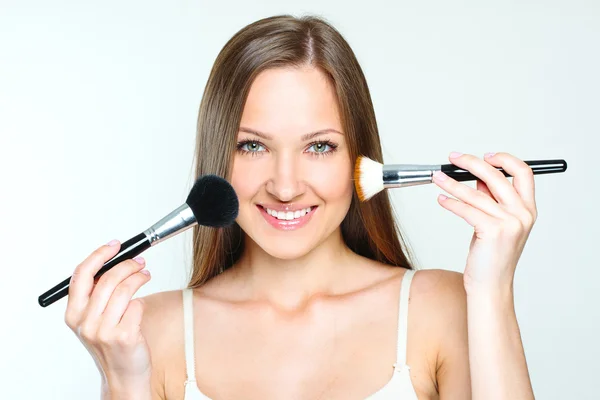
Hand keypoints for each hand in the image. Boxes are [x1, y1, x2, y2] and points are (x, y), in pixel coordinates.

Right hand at [64, 240, 152, 391]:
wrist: (123, 376)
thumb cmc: (111, 344)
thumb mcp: (94, 320)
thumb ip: (96, 295)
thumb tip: (113, 262)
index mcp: (73, 314)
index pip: (81, 275)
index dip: (99, 255)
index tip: (114, 245)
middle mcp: (85, 323)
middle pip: (107, 279)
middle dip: (127, 265)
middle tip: (139, 262)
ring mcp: (104, 330)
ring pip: (124, 290)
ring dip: (139, 277)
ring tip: (145, 275)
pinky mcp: (124, 336)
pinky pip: (137, 306)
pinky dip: (142, 302)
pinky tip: (141, 305)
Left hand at [432, 152, 537, 293]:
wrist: (491, 286)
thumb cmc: (491, 256)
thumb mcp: (496, 223)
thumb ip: (491, 200)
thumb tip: (477, 176)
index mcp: (528, 209)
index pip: (523, 173)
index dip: (504, 159)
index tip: (484, 155)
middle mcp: (523, 214)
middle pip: (496, 176)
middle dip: (471, 163)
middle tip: (453, 158)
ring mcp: (510, 223)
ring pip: (475, 193)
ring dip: (451, 182)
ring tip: (437, 177)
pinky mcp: (493, 231)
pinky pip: (466, 209)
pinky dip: (451, 202)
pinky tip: (441, 199)